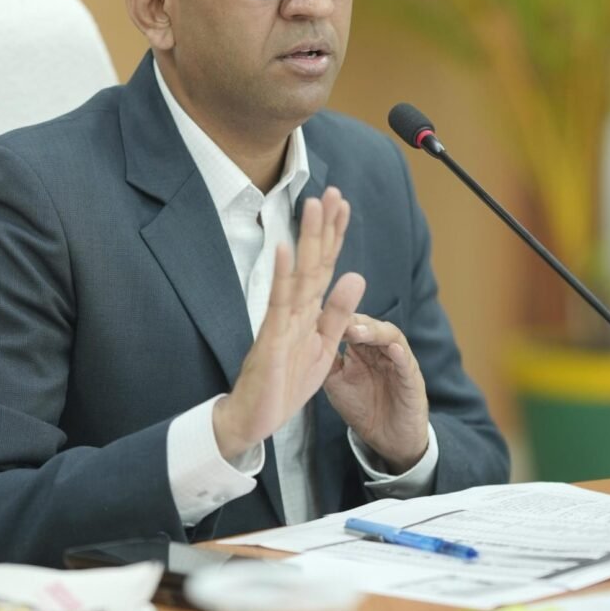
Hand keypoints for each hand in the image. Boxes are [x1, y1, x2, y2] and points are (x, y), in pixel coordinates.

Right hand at [213, 187, 365, 459]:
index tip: (343, 204)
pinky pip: (278, 304)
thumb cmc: (283, 383)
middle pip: (313, 262)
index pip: (325, 267)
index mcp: (307, 312)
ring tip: (312, 207)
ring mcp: (280, 322)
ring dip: (306, 239)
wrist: (252, 419)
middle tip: (330, 191)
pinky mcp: (269, 338)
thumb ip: (337, 313)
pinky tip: (285, 249)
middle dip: (322, 226)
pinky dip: (283, 276)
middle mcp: (293, 310)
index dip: (335, 236)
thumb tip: (356, 276)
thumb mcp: (322, 347)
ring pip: (297, 274)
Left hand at [324, 316, 428, 473]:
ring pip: (391, 337)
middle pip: (370, 325)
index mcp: (361, 348)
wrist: (387, 439)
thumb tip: (306, 338)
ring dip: (374, 332)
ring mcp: (398, 362)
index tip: (319, 318)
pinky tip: (394, 349)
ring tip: (358, 331)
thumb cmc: (362, 407)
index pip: (352, 325)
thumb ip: (325, 360)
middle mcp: (381, 349)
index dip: (337, 319)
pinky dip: (401, 355)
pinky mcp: (412, 379)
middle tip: (339, 321)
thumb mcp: (336, 382)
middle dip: (355, 321)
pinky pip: (407, 364)